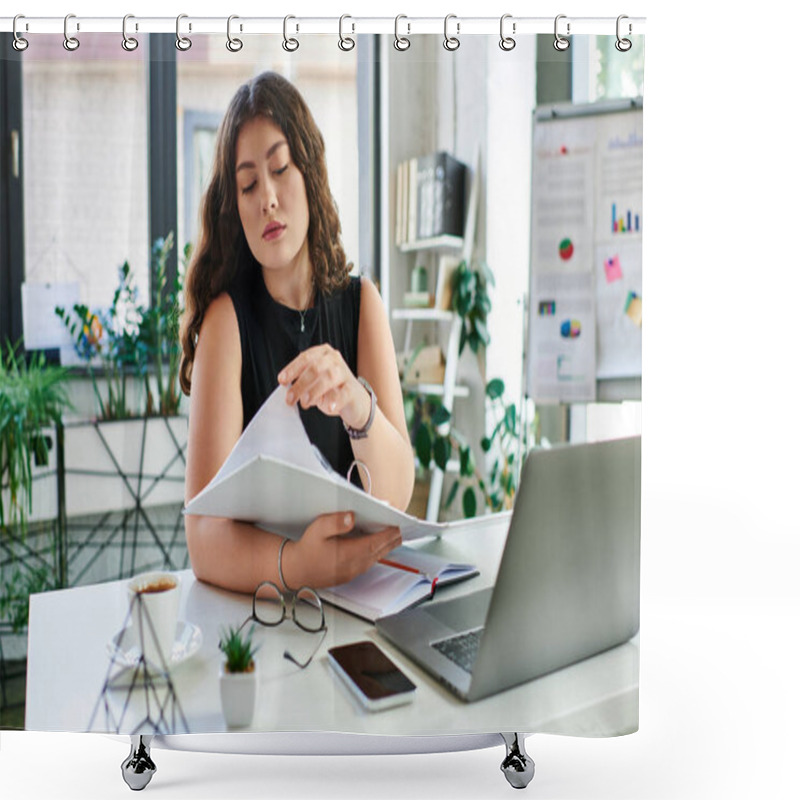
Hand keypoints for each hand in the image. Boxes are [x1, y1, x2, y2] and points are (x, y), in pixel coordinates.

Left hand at [278, 345, 370, 429]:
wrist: (355, 401)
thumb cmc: (331, 389)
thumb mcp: (313, 383)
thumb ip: (302, 383)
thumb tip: (289, 391)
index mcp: (322, 354)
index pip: (305, 358)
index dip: (292, 369)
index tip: (282, 380)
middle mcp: (334, 359)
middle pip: (315, 368)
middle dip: (300, 383)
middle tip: (290, 398)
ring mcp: (345, 373)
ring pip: (329, 377)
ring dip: (314, 391)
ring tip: (305, 402)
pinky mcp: (352, 389)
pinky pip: (344, 393)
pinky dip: (335, 400)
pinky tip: (329, 407)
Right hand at [281, 512, 401, 588]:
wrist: (295, 570)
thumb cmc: (306, 549)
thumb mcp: (317, 529)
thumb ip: (335, 522)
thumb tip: (351, 517)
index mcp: (348, 554)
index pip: (376, 543)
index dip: (389, 534)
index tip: (399, 524)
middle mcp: (354, 565)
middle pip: (380, 551)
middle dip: (392, 539)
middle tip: (403, 528)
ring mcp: (353, 572)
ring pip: (376, 558)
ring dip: (386, 546)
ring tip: (395, 535)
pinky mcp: (350, 575)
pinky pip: (369, 563)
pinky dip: (377, 553)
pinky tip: (377, 546)